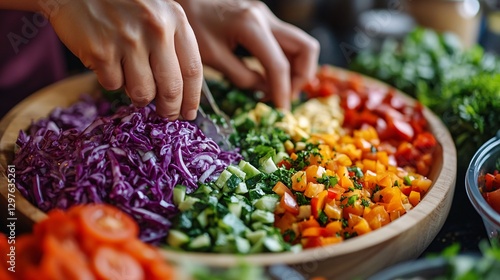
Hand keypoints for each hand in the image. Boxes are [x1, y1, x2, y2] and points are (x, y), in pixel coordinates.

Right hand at [46, 0, 202, 119]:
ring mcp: (128, 41)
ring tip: (134, 84)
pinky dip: (112, 81)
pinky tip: (109, 64)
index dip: (192, 98)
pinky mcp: (101, 51)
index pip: (192, 69)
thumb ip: (172, 44)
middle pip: (171, 88)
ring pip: (143, 92)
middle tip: (167, 116)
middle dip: (170, 109)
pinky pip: (114, 85)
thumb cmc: (122, 3)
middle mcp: (155, 30)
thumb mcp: (158, 12)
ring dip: (140, 97)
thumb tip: (181, 91)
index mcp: (175, 19)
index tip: (189, 113)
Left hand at [177, 0, 319, 110]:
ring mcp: (268, 18)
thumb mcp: (212, 57)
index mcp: (251, 25)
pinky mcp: (264, 21)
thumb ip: (242, 77)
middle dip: (301, 78)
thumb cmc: (192, 26)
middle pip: (306, 48)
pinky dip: (287, 63)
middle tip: (284, 97)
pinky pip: (287, 44)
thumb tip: (265, 91)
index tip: (281, 111)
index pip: (279, 64)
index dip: (283, 91)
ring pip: (301, 45)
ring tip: (277, 90)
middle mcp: (266, 18)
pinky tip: (270, 78)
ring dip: (297, 71)